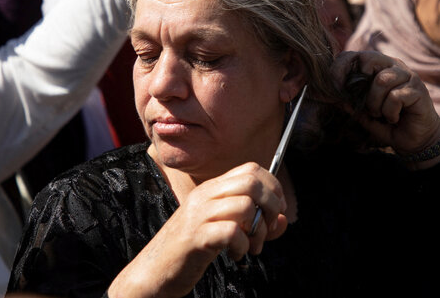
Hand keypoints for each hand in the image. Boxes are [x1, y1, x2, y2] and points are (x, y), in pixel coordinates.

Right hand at [108, 162, 286, 297]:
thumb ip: (257, 224)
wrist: (155, 270)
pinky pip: (232, 231)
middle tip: (267, 228)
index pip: (250, 169)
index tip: (276, 210)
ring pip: (246, 206)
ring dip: (258, 232)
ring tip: (250, 247)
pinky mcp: (196, 237)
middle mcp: (205, 196)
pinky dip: (242, 246)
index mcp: (211, 189)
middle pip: (252, 182)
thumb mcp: (225, 231)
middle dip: (271, 205)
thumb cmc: (192, 250)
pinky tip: (236, 255)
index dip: (273, 187)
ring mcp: (198, 215)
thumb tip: (283, 219)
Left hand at [331, 51, 439, 158]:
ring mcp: (408, 76)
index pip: (356, 55)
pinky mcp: (418, 90)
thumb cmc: (388, 123)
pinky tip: (394, 118)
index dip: (341, 67)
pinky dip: (390, 112)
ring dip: (375, 104)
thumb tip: (329, 94)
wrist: (416, 140)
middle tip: (363, 104)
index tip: (334, 86)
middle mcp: (394, 67)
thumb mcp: (364, 113)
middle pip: (369, 59)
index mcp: (379, 67)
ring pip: (382, 81)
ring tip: (380, 114)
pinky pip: (395, 97)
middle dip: (359, 83)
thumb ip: (350, 102)